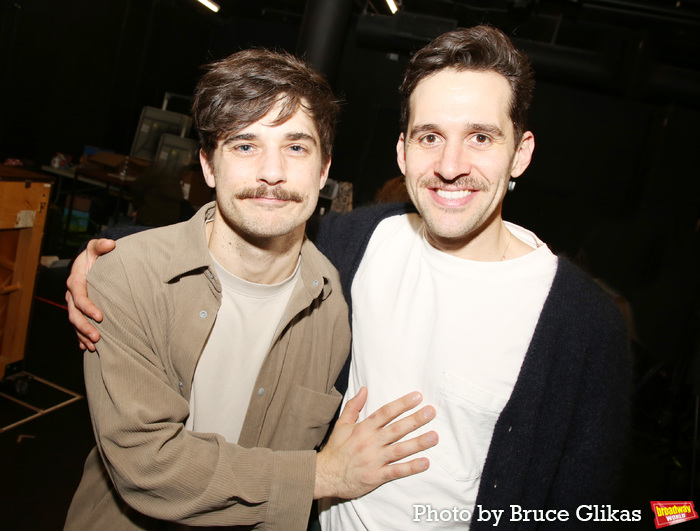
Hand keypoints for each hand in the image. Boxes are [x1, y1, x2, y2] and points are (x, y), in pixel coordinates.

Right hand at [66, 238, 115, 350]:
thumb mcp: (96, 247)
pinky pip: (77, 325)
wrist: (89, 263)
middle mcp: (72, 294)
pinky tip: (87, 348)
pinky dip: (80, 337)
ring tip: (94, 347)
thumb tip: (110, 243)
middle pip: (74, 314)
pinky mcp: (78, 310)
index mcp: (75, 281)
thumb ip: (101, 245)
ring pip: (75, 322)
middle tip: (97, 338)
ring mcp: (74, 304)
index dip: (88, 307)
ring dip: (82, 335)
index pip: (79, 297)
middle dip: (84, 327)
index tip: (100, 317)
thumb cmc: (94, 255)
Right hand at [314, 387, 436, 499]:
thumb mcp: (341, 425)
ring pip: (399, 450)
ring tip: (434, 436)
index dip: (402, 404)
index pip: (385, 413)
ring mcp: (374, 460)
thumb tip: (364, 389)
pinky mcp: (376, 477)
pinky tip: (425, 462)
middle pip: (396, 429)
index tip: (417, 397)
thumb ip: (353, 406)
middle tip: (431, 412)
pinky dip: (411, 467)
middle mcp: (370, 443)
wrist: (324, 476)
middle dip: (415, 420)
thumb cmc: (335, 449)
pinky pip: (396, 471)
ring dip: (418, 443)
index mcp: (363, 429)